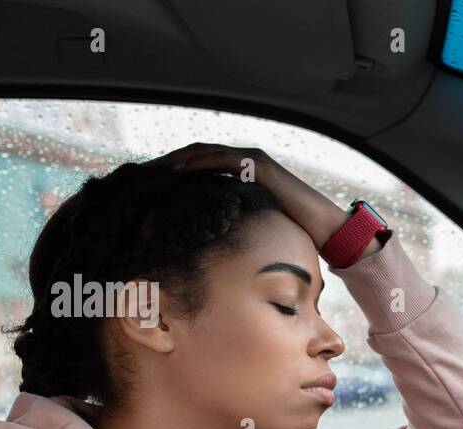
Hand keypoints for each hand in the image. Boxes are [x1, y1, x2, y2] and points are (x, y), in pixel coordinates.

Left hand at [148, 143, 352, 250]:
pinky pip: (221, 160)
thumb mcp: (253, 223)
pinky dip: (198, 164)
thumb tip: (207, 241)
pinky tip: (178, 173)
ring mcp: (251, 159)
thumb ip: (233, 221)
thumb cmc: (292, 230)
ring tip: (151, 172)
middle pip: (195, 154)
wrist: (323, 227)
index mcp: (240, 171)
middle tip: (140, 174)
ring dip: (176, 160)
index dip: (172, 171)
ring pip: (203, 152)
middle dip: (166, 162)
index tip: (148, 183)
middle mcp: (243, 160)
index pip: (198, 164)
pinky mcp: (258, 165)